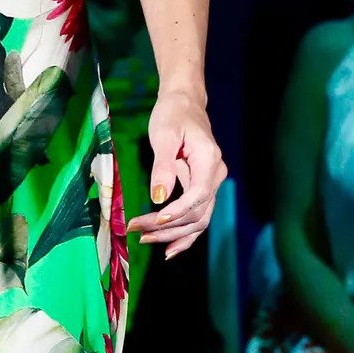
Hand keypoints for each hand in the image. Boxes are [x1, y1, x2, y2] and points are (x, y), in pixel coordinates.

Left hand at [126, 89, 224, 259]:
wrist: (184, 104)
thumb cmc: (173, 115)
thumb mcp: (164, 135)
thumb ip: (163, 167)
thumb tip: (158, 198)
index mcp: (209, 161)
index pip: (198, 196)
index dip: (177, 212)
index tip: (154, 220)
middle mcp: (216, 176)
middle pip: (198, 213)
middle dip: (168, 227)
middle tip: (138, 231)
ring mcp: (211, 184)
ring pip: (198, 220)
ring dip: (174, 235)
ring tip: (145, 239)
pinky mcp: (201, 189)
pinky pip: (197, 217)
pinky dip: (184, 234)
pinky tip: (169, 248)